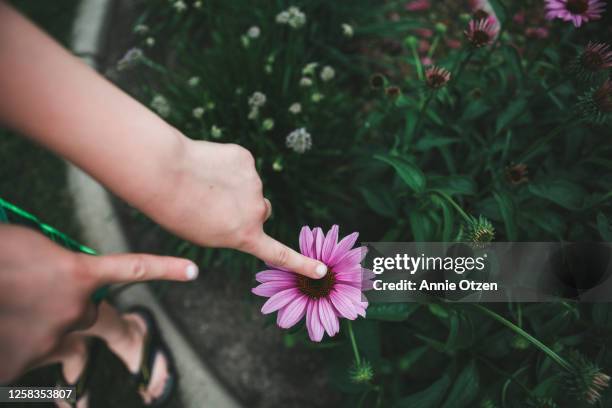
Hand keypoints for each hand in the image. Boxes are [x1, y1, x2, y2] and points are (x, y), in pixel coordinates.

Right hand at [0, 225, 196, 381]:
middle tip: (70, 313)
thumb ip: (60, 264)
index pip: (133, 268)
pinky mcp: (20, 365)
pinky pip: (25, 360)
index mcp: (79, 274)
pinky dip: (13, 349)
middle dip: (81, 314)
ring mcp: (50, 341)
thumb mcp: (32, 245)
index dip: (165, 268)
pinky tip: (4, 332)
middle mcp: (75, 310)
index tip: (193, 271)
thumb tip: (64, 277)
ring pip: (57, 341)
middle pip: (90, 316)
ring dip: (39, 330)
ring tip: (14, 313)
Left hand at [140, 138, 327, 279]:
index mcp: (245, 236)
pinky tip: (207, 165)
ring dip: (233, 184)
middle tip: (217, 204)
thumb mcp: (205, 235)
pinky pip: (240, 164)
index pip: (280, 253)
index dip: (302, 263)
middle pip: (261, 210)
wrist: (165, 173)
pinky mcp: (245, 159)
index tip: (321, 269)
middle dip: (246, 208)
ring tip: (203, 183)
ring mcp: (254, 182)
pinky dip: (227, 165)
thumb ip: (232, 229)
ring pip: (248, 185)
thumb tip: (246, 213)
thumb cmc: (177, 211)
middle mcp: (256, 211)